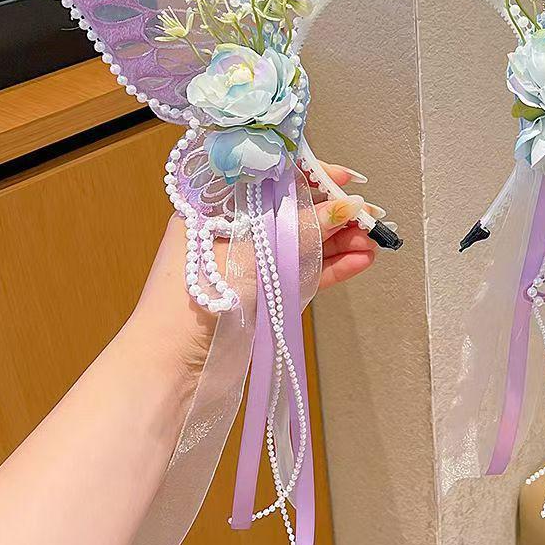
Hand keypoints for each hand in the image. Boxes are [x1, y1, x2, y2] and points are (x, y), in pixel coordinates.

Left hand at [129, 161, 381, 379]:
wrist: (170, 367)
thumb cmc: (193, 298)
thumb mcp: (252, 253)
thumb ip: (302, 230)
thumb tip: (348, 206)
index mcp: (218, 206)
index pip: (272, 180)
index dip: (311, 177)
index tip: (345, 180)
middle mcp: (236, 230)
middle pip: (294, 212)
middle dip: (334, 214)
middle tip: (370, 217)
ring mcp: (252, 263)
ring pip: (304, 244)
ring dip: (339, 242)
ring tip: (373, 243)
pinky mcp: (265, 294)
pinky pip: (304, 272)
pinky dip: (332, 267)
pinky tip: (361, 260)